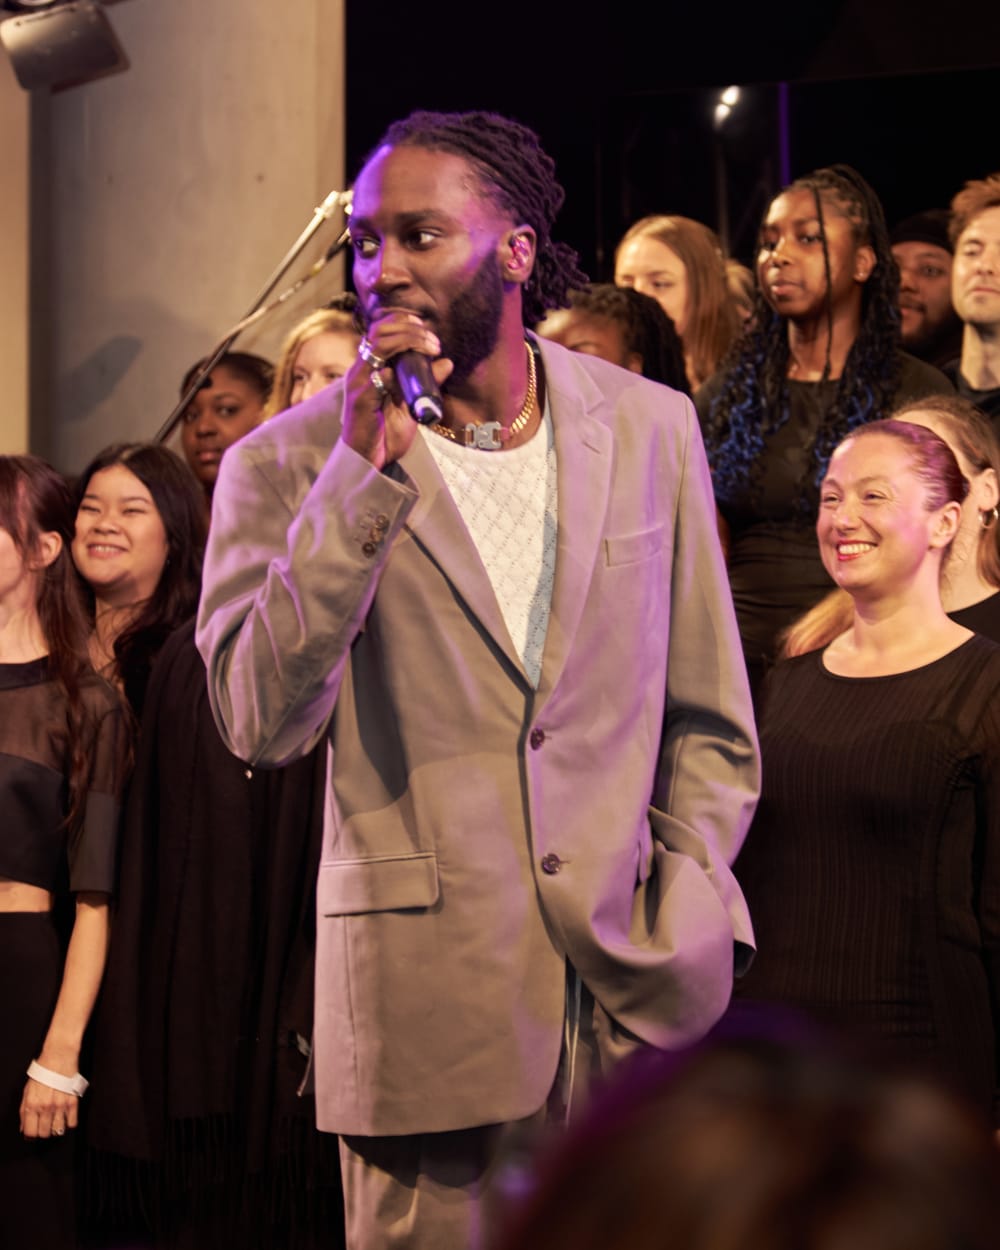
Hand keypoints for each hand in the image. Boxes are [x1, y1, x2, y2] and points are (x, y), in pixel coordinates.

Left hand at [20, 1073, 77, 1138]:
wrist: (59, 1056)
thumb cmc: (43, 1070)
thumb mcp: (27, 1090)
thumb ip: (24, 1110)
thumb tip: (24, 1127)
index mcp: (32, 1104)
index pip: (30, 1132)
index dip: (31, 1135)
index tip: (33, 1132)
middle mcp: (46, 1107)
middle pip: (44, 1133)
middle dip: (43, 1132)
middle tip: (44, 1124)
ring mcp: (60, 1105)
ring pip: (58, 1130)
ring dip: (56, 1128)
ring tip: (55, 1121)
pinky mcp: (73, 1101)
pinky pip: (73, 1123)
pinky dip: (69, 1123)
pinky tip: (66, 1117)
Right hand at [342, 309, 452, 469]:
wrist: (371, 462)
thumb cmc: (386, 434)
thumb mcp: (413, 405)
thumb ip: (427, 383)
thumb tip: (447, 362)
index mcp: (370, 367)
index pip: (382, 330)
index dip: (404, 323)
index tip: (428, 331)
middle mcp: (361, 369)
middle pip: (380, 330)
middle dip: (410, 329)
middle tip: (434, 341)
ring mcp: (359, 382)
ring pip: (379, 345)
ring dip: (408, 341)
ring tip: (431, 348)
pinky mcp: (360, 399)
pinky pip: (376, 375)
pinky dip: (396, 370)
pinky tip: (412, 373)